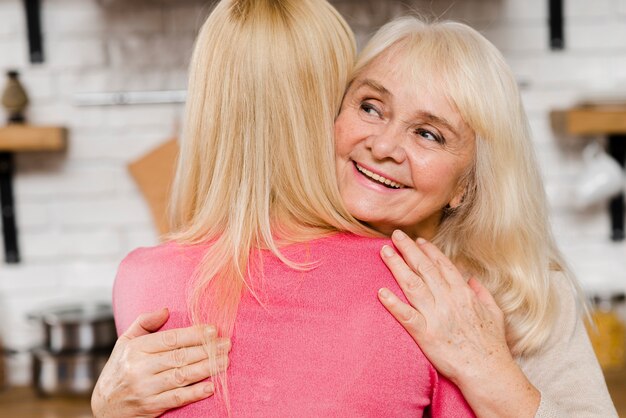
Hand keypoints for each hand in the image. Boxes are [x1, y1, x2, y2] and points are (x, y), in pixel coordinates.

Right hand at [91, 308, 230, 417]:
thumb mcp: (125, 343)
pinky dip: (195, 393)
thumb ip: (144, 323)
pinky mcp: (150, 407)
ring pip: (181, 376)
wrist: (104, 408)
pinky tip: (212, 386)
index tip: (214, 330)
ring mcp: (145, 389)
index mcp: (135, 349)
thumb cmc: (119, 370)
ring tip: (225, 361)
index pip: (170, 339)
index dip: (194, 334)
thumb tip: (166, 309)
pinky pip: (177, 398)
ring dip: (207, 368)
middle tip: (227, 344)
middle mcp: (139, 368)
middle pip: (180, 356)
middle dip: (207, 350)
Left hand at [377, 230, 538, 417]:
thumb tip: (472, 279)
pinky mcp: (425, 334)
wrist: (488, 371)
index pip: (442, 265)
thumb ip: (482, 293)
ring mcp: (435, 316)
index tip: (417, 240)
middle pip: (424, 268)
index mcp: (463, 294)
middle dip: (408, 249)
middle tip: (395, 235)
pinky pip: (405, 316)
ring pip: (412, 284)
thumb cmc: (492, 345)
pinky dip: (392, 303)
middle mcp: (448, 300)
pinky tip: (380, 292)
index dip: (428, 251)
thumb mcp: (494, 313)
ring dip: (397, 266)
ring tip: (385, 252)